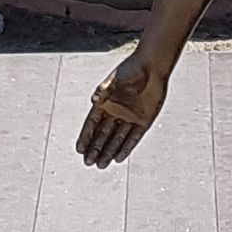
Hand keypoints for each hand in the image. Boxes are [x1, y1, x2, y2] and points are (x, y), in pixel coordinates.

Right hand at [78, 52, 166, 168]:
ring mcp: (130, 118)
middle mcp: (116, 113)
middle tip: (88, 162)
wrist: (152, 66)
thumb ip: (105, 91)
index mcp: (105, 104)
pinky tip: (118, 158)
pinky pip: (133, 138)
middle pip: (102, 135)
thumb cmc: (131, 70)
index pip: (92, 124)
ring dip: (108, 152)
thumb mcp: (115, 80)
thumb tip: (94, 101)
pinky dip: (126, 148)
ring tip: (101, 165)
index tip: (79, 149)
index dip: (85, 137)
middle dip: (95, 149)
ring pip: (116, 140)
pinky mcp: (144, 121)